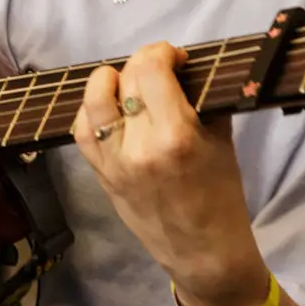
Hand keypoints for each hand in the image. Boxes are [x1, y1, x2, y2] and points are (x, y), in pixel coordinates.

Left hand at [72, 42, 269, 305]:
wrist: (203, 253)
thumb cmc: (222, 197)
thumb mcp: (222, 142)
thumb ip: (203, 100)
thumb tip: (187, 69)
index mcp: (176, 136)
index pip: (151, 70)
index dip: (162, 52)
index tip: (176, 57)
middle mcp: (138, 146)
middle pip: (125, 80)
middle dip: (143, 63)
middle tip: (161, 70)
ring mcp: (113, 162)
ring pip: (94, 100)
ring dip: (110, 80)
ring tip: (128, 83)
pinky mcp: (100, 175)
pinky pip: (82, 131)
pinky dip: (91, 111)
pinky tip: (109, 108)